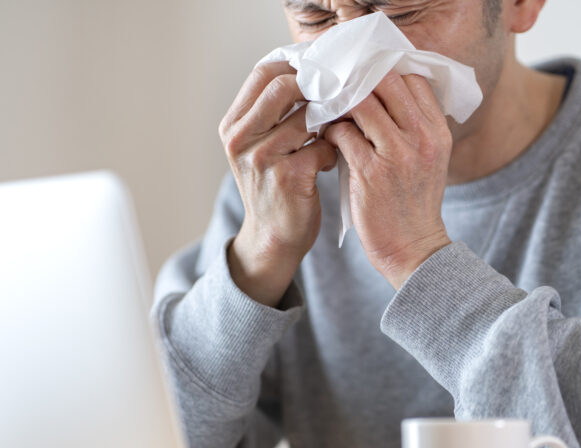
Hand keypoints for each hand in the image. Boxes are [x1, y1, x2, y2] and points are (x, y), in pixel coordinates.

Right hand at [219, 61, 336, 306]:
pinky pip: (322, 146)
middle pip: (282, 86)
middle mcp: (240, 139)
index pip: (262, 73)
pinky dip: (333, 150)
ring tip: (334, 133)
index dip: (296, 64)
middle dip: (315, 87)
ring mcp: (261, 158)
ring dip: (329, 121)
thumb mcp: (262, 147)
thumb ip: (276, 114)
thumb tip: (313, 73)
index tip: (321, 66)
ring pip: (307, 117)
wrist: (274, 239)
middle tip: (337, 93)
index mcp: (233, 126)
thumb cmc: (276, 188)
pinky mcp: (287, 177)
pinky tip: (331, 161)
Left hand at [324, 72, 452, 288]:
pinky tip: (328, 137)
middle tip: (339, 83)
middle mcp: (422, 137)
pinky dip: (331, 130)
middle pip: (387, 83)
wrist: (413, 248)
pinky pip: (344, 133)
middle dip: (359, 79)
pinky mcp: (371, 171)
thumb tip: (378, 92)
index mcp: (438, 131)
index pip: (413, 79)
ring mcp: (398, 154)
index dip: (385, 71)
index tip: (364, 74)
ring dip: (341, 103)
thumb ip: (413, 126)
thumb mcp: (428, 159)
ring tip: (330, 109)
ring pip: (362, 103)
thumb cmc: (413, 203)